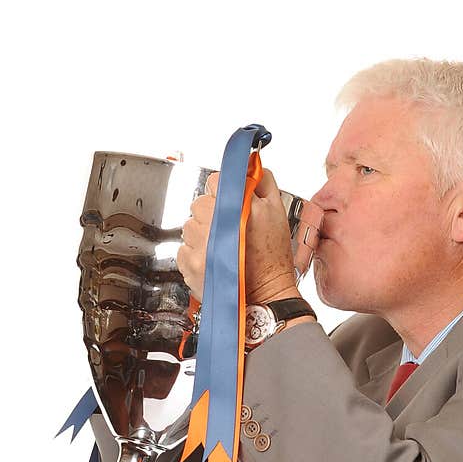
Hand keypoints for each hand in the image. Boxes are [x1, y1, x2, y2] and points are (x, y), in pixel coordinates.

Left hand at [179, 166, 298, 302]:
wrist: (266, 296)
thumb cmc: (274, 260)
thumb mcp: (277, 211)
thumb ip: (262, 181)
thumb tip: (249, 165)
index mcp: (236, 207)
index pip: (215, 180)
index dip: (224, 191)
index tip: (231, 204)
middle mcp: (214, 224)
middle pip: (199, 203)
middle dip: (212, 213)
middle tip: (230, 230)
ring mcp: (199, 245)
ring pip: (190, 226)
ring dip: (203, 234)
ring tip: (223, 248)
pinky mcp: (189, 264)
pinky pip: (184, 248)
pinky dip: (196, 253)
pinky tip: (214, 260)